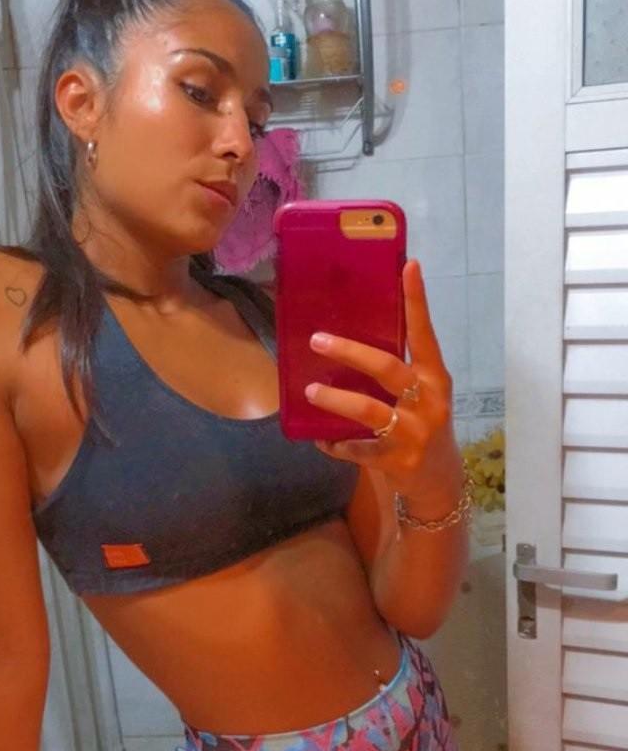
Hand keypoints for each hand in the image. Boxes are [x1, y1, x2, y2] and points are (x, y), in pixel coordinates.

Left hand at [305, 258, 461, 514]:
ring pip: (368, 410)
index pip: (425, 334)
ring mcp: (414, 434)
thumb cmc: (424, 429)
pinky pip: (357, 449)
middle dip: (350, 352)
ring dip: (335, 399)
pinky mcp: (397, 461)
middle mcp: (429, 402)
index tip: (408, 266)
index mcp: (435, 378)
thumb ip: (399, 372)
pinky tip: (322, 440)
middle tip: (317, 339)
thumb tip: (349, 340)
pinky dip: (336, 444)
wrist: (440, 484)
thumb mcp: (422, 397)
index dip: (417, 301)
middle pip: (387, 368)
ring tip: (310, 390)